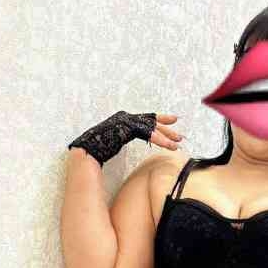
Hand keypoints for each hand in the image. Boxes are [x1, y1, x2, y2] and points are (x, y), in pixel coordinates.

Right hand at [67, 110, 182, 164]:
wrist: (87, 151)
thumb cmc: (99, 149)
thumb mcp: (117, 142)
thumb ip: (127, 138)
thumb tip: (135, 141)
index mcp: (123, 119)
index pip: (145, 118)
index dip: (160, 119)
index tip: (173, 121)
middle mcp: (125, 117)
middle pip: (151, 121)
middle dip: (167, 128)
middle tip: (179, 136)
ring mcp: (125, 120)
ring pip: (151, 126)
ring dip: (165, 136)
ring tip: (177, 143)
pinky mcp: (125, 127)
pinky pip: (146, 132)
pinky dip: (158, 139)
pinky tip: (168, 145)